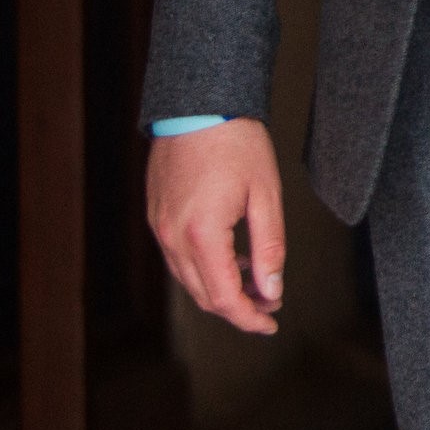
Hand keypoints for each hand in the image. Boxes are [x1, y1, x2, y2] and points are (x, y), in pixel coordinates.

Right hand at [146, 117, 285, 334]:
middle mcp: (172, 237)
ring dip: (221, 289)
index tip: (271, 324)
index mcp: (201, 235)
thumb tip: (272, 289)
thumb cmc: (235, 142)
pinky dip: (206, 268)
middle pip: (203, 295)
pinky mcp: (157, 216)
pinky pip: (180, 258)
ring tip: (258, 284)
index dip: (249, 318)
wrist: (198, 105)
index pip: (223, 297)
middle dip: (238, 307)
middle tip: (271, 305)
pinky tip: (234, 260)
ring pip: (189, 279)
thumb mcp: (266, 194)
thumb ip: (270, 246)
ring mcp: (159, 228)